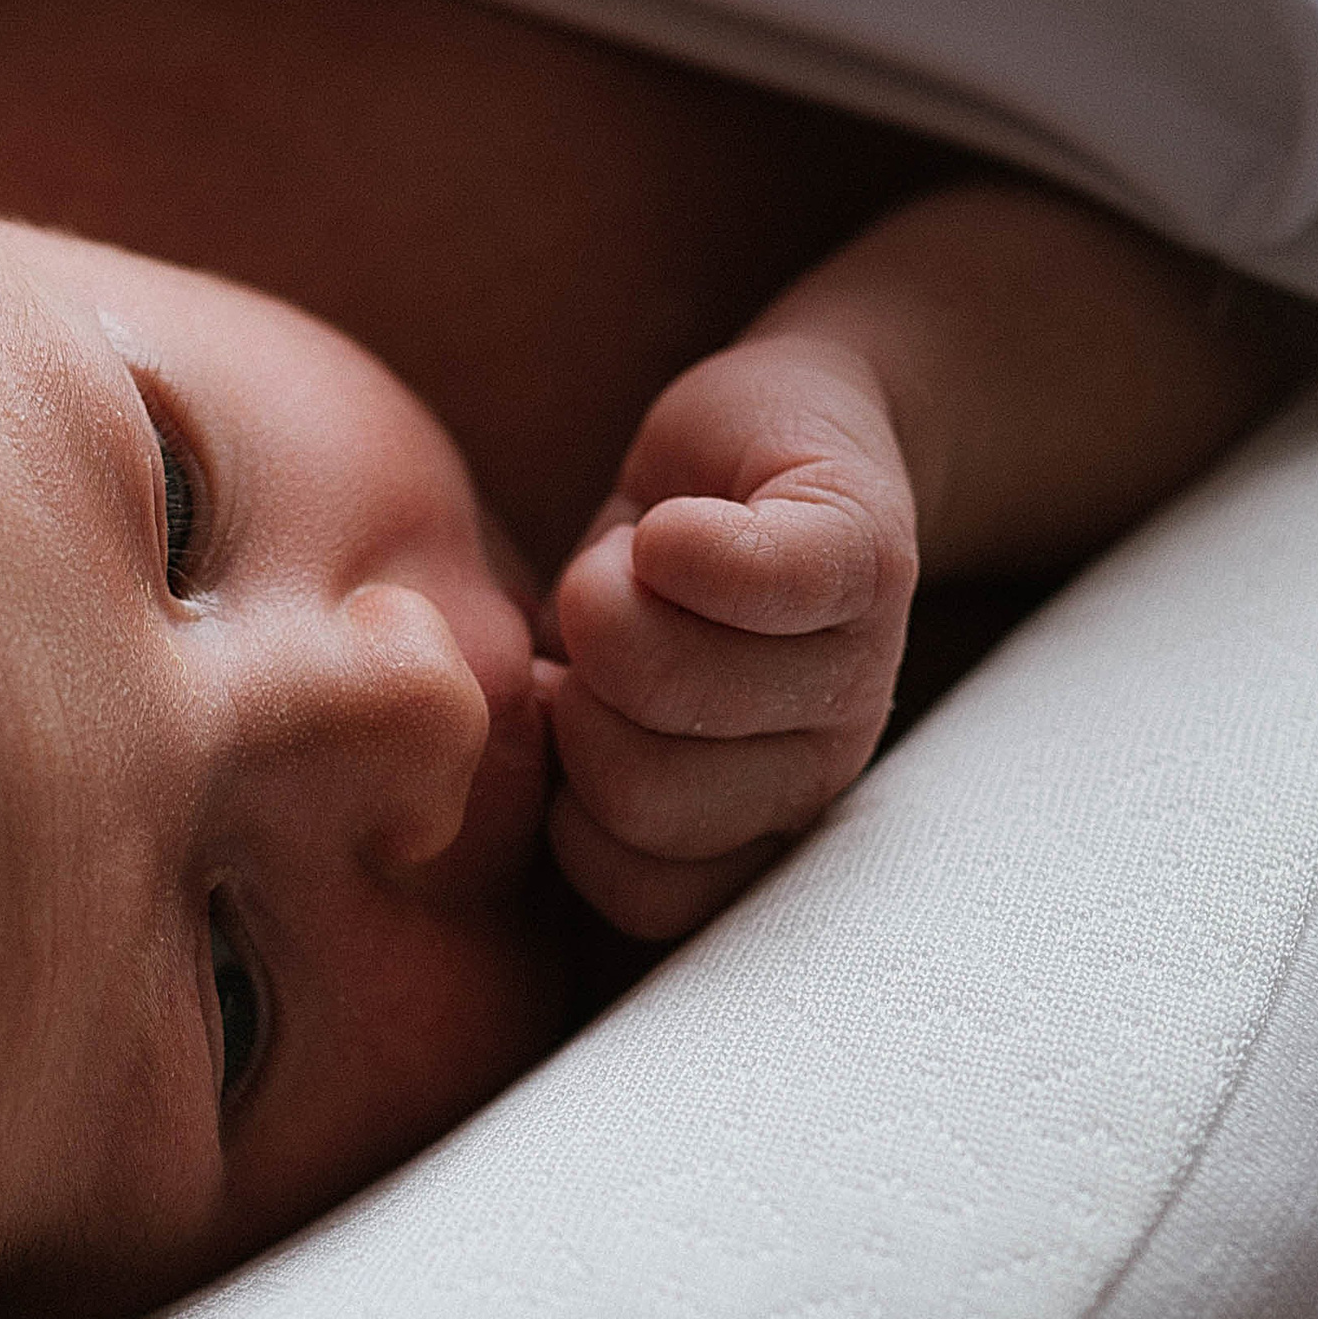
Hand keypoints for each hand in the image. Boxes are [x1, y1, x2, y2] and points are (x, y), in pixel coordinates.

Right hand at [544, 334, 917, 938]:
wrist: (790, 423)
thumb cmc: (659, 562)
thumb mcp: (580, 672)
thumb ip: (538, 744)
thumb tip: (451, 760)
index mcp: (745, 823)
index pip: (642, 895)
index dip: (561, 799)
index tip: (563, 705)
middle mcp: (815, 772)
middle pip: (641, 793)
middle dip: (575, 694)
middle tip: (601, 621)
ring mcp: (854, 670)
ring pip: (675, 680)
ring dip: (610, 593)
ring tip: (638, 562)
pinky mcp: (866, 559)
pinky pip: (754, 578)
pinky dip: (680, 544)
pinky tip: (671, 522)